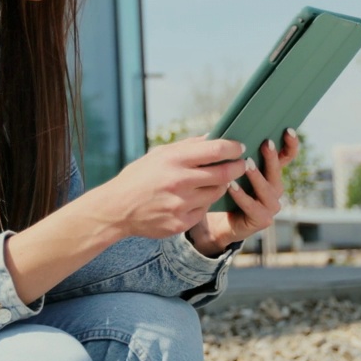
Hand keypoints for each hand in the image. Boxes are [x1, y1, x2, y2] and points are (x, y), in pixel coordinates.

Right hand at [95, 137, 246, 240]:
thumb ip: (187, 147)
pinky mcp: (180, 222)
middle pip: (223, 174)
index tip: (240, 147)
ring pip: (216, 193)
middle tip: (242, 164)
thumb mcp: (159, 154)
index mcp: (173, 160)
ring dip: (222, 186)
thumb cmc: (139, 177)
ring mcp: (180, 204)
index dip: (233, 148)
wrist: (117, 208)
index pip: (215, 150)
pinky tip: (195, 198)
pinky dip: (203, 202)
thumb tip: (214, 137)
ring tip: (217, 180)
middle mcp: (179, 182)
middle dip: (238, 167)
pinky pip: (203, 210)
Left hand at [189, 129, 299, 254]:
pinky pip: (251, 206)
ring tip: (246, 165)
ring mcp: (271, 205)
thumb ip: (235, 154)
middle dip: (272, 157)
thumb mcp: (232, 168)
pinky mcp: (262, 220)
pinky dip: (241, 195)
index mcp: (271, 173)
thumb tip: (226, 131)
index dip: (291, 144)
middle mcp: (275, 188)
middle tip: (266, 143)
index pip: (287, 156)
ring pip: (266, 189)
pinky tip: (230, 185)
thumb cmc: (226, 189)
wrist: (219, 222)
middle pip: (277, 170)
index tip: (288, 130)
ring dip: (256, 176)